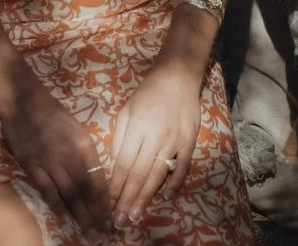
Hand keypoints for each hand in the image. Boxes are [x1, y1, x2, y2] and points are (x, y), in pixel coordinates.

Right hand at [0, 77, 114, 241]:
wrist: (24, 100)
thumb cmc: (53, 114)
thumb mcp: (77, 130)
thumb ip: (85, 155)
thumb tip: (96, 180)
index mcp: (84, 144)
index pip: (98, 179)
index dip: (105, 203)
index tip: (112, 220)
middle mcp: (70, 154)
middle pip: (86, 192)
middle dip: (96, 217)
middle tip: (105, 237)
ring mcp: (50, 161)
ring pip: (69, 195)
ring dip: (80, 217)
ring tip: (90, 235)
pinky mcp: (32, 165)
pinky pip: (47, 190)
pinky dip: (58, 206)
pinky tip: (66, 220)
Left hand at [108, 63, 200, 228]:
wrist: (178, 76)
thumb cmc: (148, 93)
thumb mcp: (127, 109)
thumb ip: (119, 136)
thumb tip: (114, 165)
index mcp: (137, 127)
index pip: (123, 163)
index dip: (115, 186)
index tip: (108, 204)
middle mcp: (155, 135)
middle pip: (139, 173)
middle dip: (127, 199)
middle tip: (119, 221)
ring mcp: (175, 140)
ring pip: (158, 174)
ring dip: (146, 197)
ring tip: (136, 215)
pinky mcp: (189, 141)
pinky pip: (183, 166)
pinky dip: (175, 183)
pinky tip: (167, 197)